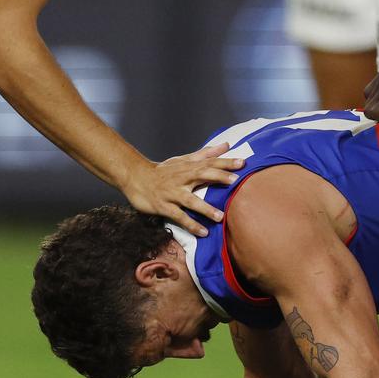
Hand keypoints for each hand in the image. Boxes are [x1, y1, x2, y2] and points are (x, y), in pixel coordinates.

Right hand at [121, 144, 244, 237]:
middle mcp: (181, 178)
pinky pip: (178, 216)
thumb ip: (206, 154)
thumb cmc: (164, 170)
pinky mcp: (163, 206)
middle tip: (235, 180)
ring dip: (205, 208)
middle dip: (218, 177)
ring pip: (190, 200)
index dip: (225, 162)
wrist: (135, 177)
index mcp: (188, 167)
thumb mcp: (184, 160)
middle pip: (201, 175)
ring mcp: (172, 193)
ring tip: (220, 216)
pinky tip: (203, 232)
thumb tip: (226, 145)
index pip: (209, 162)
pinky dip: (190, 224)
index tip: (242, 163)